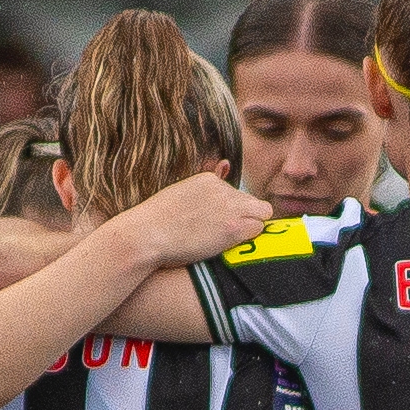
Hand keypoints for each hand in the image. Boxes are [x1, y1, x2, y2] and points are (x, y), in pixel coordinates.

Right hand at [110, 171, 274, 265]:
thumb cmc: (157, 222)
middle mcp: (222, 189)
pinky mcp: (233, 228)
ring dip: (250, 227)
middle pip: (253, 202)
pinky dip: (250, 239)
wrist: (146, 235)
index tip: (215, 224)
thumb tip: (226, 163)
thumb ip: (206, 183)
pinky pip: (258, 229)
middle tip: (227, 235)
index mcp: (209, 180)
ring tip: (229, 240)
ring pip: (262, 213)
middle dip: (246, 217)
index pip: (235, 193)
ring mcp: (229, 207)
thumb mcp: (181, 194)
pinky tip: (231, 245)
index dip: (229, 211)